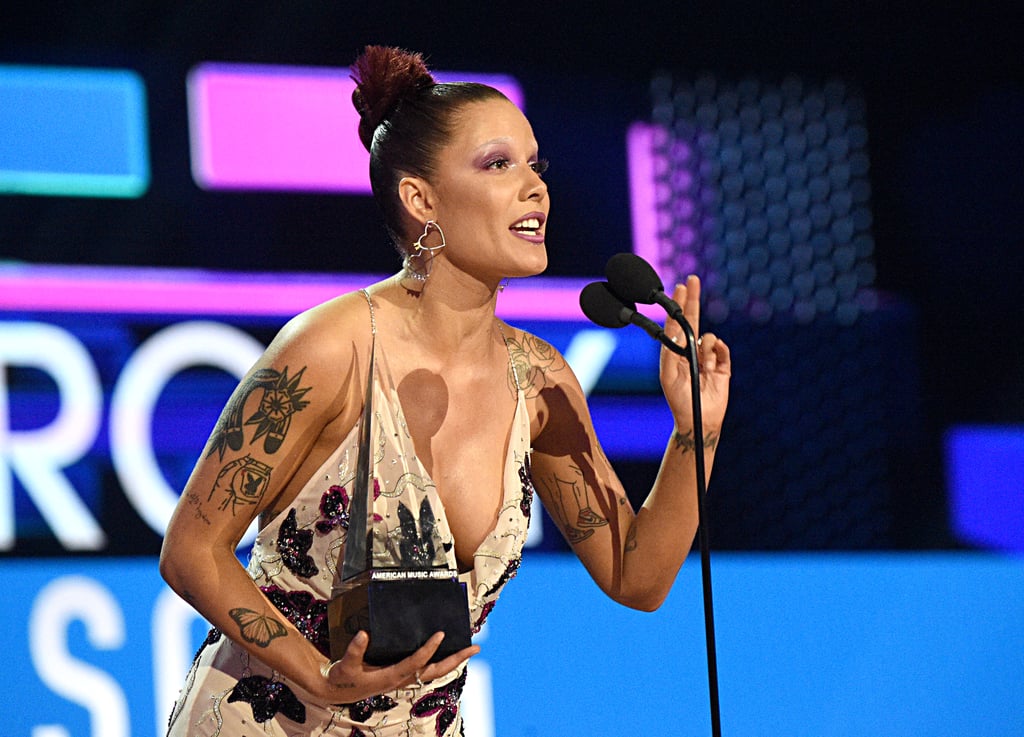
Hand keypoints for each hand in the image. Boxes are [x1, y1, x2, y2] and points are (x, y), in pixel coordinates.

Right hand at [320, 631, 479, 703]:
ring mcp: (406, 679)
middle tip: (475, 647)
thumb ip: (355, 650)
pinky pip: (428, 669)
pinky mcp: (404, 676)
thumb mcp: (346, 664)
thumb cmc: (345, 677)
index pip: (416, 662)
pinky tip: (448, 652)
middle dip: (456, 659)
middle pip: (436, 670)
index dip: (428, 649)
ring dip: (454, 660)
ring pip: (436, 671)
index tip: (440, 634)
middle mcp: (403, 679)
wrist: (340, 691)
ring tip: (470, 648)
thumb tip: (363, 634)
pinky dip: (441, 661)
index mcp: (392, 676)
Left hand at [659, 275, 730, 434]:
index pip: (677, 323)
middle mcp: (691, 351)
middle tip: (692, 281)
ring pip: (709, 338)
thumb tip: (675, 330)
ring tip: (704, 362)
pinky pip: (723, 351)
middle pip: (692, 320)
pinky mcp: (723, 367)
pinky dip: (720, 351)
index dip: (679, 305)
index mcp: (676, 352)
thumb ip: (670, 352)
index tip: (680, 287)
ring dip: (707, 346)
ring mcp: (708, 358)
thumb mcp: (668, 375)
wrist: (699, 421)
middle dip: (692, 301)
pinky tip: (713, 361)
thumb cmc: (679, 399)